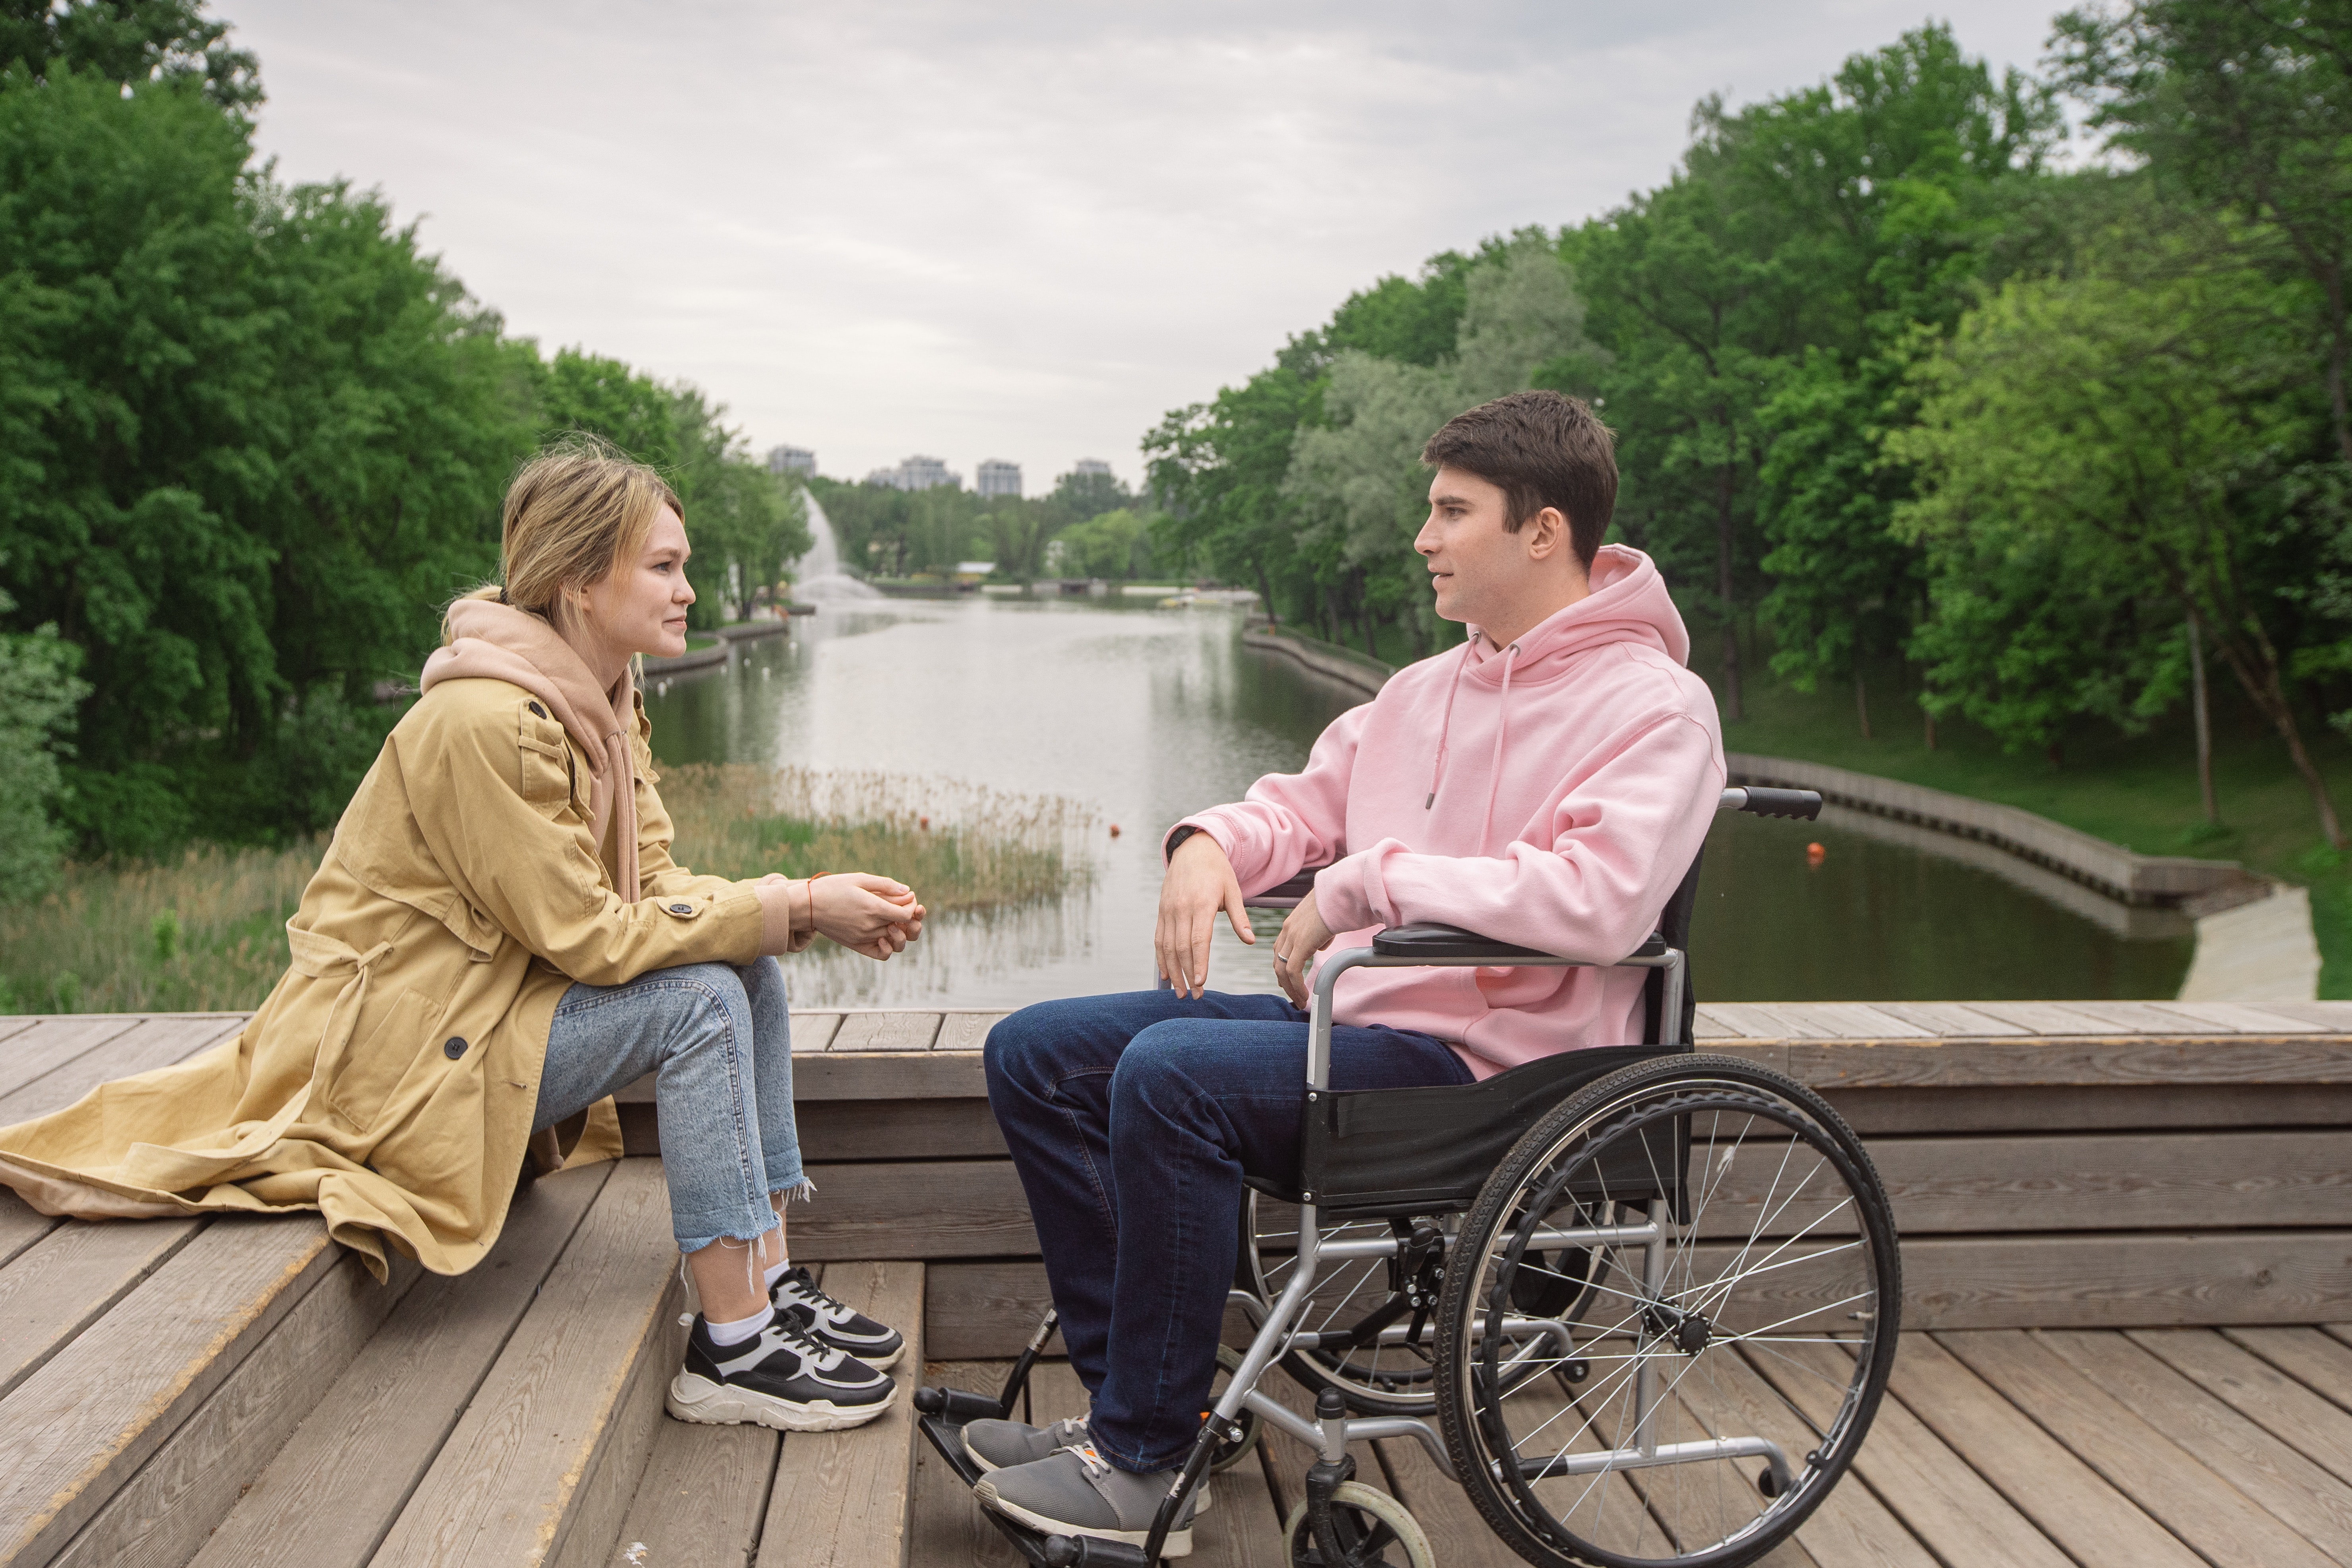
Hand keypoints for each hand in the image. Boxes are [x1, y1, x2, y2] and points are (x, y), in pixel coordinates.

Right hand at [810, 873, 924, 960]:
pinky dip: (889, 947)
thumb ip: (885, 885)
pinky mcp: (856, 945)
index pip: (906, 915)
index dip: (912, 906)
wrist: (807, 906)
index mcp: (872, 908)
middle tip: (904, 905)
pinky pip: (881, 954)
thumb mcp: (859, 879)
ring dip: (901, 930)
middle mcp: (870, 926)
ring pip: (895, 940)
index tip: (908, 897)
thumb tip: (908, 892)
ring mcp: (863, 938)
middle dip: (909, 916)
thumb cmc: (832, 888)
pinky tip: (885, 934)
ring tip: (895, 919)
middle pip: (903, 927)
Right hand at [1155, 832, 1251, 998]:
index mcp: (1201, 904)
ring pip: (1167, 946)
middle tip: (1194, 995)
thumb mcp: (1233, 890)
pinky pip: (1158, 939)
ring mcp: (1168, 910)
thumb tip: (1250, 941)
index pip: (1198, 940)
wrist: (1192, 849)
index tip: (1200, 982)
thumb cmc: (1217, 870)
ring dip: (1172, 971)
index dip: (1198, 963)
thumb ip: (1240, 918)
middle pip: (1182, 948)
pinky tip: (1166, 975)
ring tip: (1179, 992)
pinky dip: (1161, 958)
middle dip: (1186, 974)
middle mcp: (1181, 908)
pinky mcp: (1161, 911)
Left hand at [1271, 889, 1335, 1007]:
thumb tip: (1319, 946)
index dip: (1283, 968)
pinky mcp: (1301, 942)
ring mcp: (1292, 936)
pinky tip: (1305, 995)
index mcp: (1292, 924)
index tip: (1289, 982)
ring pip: (1282, 970)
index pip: (1280, 950)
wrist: (1341, 892)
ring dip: (1290, 989)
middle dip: (1284, 982)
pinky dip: (1296, 986)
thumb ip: (1318, 934)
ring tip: (1300, 1001)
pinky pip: (1292, 971)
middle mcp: (1288, 930)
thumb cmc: (1338, 904)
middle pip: (1277, 962)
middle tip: (1294, 996)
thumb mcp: (1324, 921)